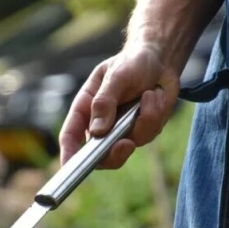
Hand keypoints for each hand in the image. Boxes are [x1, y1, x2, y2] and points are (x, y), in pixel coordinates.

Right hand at [58, 42, 179, 168]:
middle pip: (100, 155)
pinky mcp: (142, 130)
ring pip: (130, 144)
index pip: (71, 135)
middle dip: (114, 154)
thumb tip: (97, 131)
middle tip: (126, 144)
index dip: (68, 154)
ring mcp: (122, 130)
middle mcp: (101, 124)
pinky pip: (149, 134)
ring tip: (150, 94)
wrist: (160, 60)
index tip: (69, 167)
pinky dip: (156, 114)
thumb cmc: (131, 63)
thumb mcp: (116, 76)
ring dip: (144, 120)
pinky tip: (155, 96)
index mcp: (86, 108)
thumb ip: (105, 102)